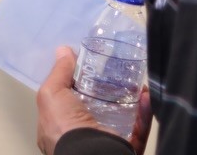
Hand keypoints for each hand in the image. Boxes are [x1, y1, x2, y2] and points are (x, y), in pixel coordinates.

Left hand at [36, 46, 150, 154]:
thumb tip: (63, 50)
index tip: (91, 66)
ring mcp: (105, 142)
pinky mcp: (127, 146)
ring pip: (122, 119)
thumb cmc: (64, 127)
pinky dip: (144, 113)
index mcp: (61, 128)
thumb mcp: (51, 96)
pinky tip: (146, 96)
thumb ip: (58, 74)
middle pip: (98, 108)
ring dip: (131, 99)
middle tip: (118, 72)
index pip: (70, 103)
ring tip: (136, 82)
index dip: (80, 84)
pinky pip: (140, 129)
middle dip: (109, 90)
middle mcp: (82, 136)